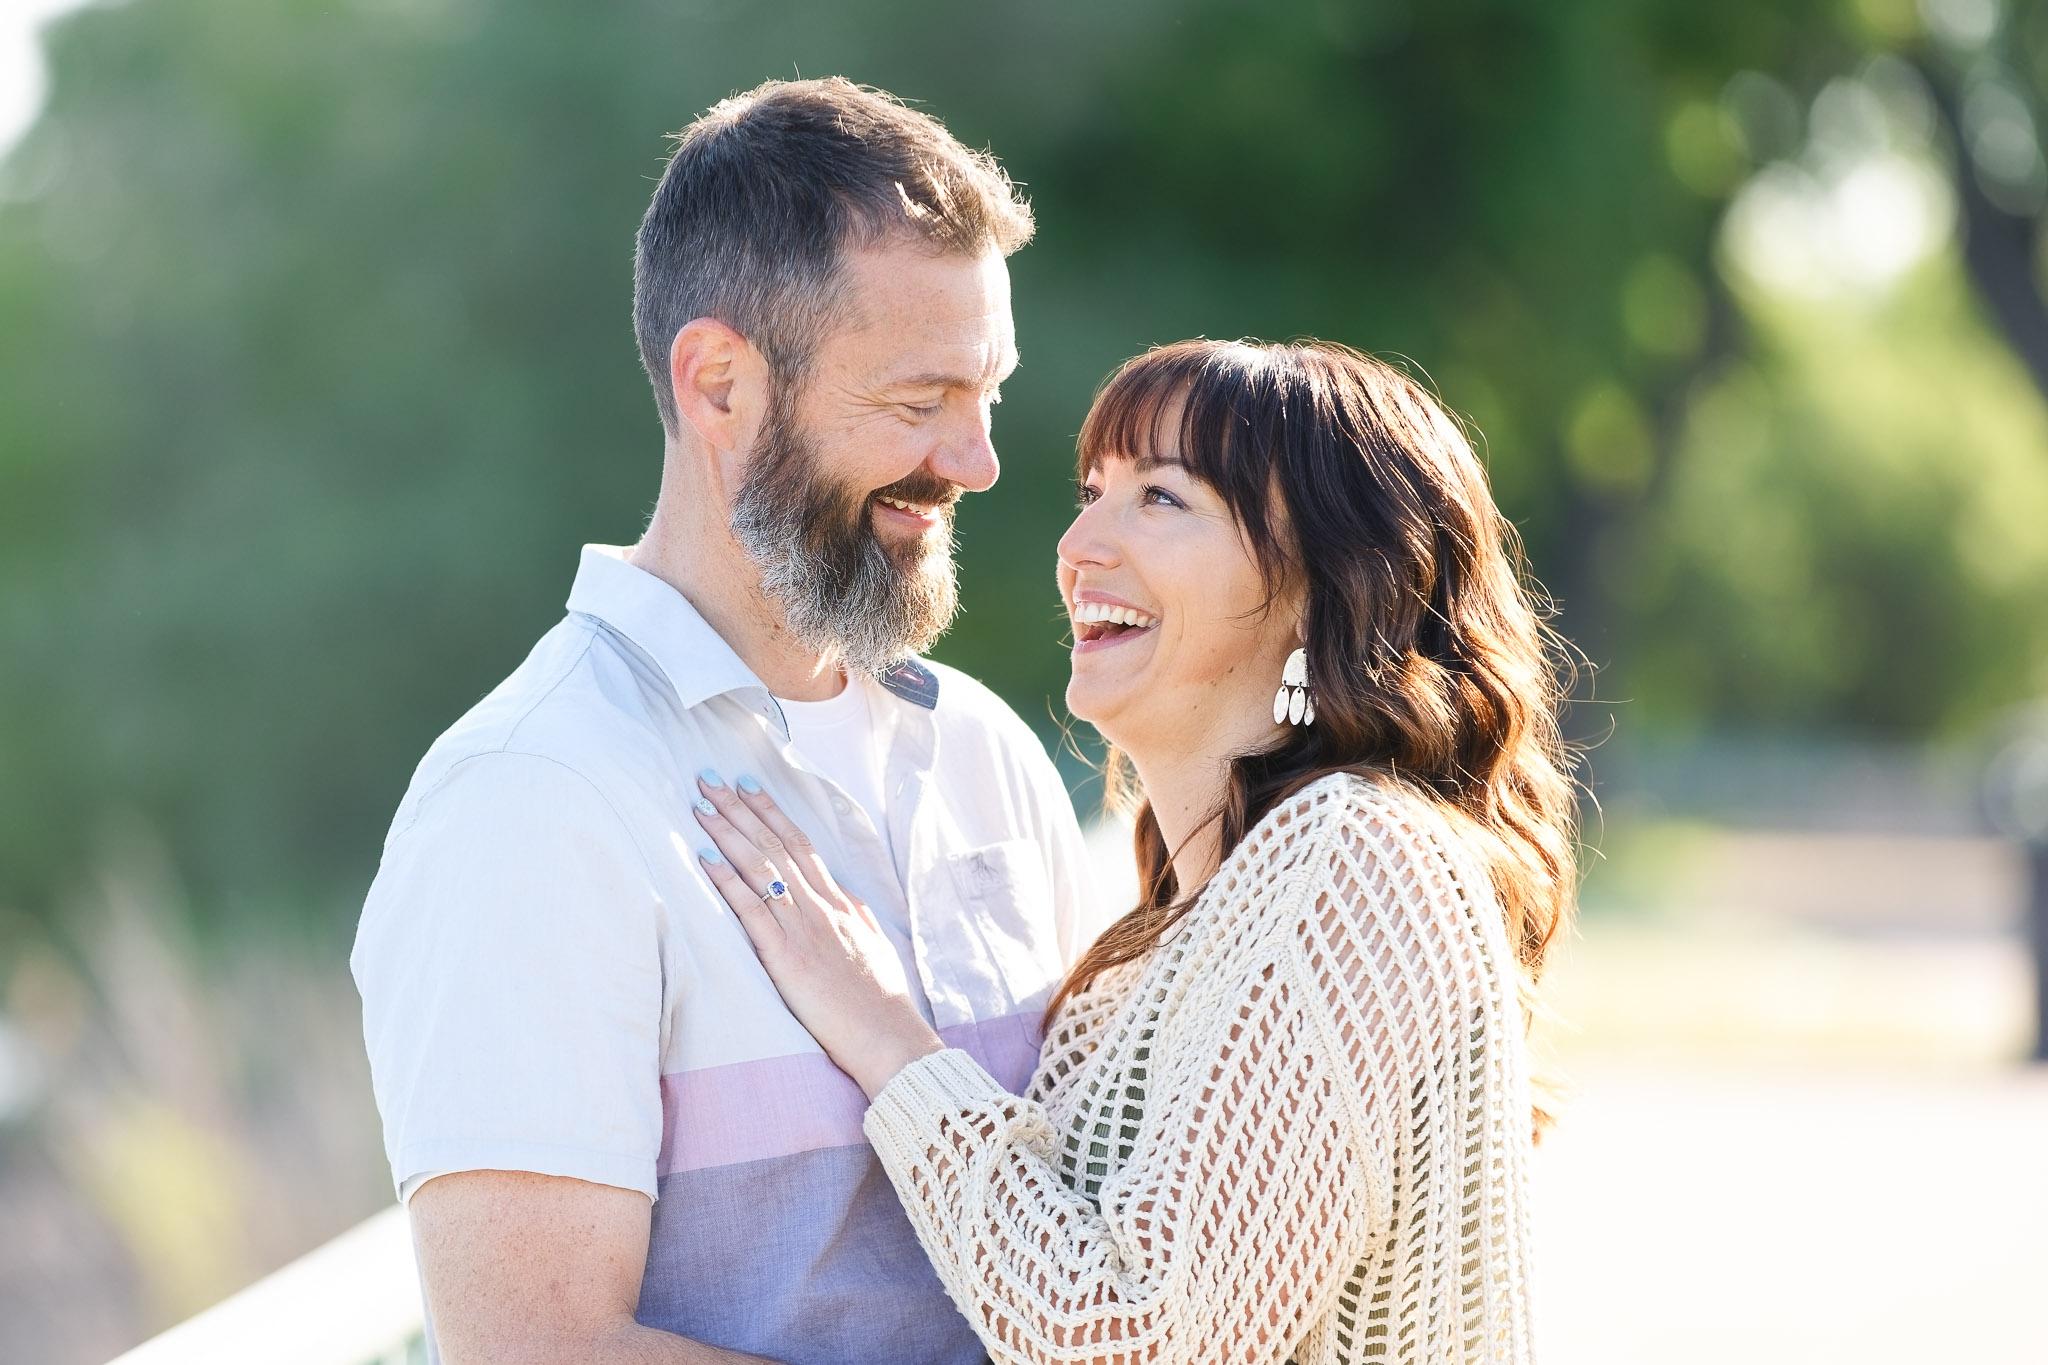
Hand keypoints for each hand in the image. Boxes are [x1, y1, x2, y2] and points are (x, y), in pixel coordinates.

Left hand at [691, 772, 943, 1098]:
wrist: (888, 1036)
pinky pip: (752, 910)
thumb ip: (853, 916)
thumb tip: (841, 895)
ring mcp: (804, 928)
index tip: (749, 787)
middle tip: (710, 779)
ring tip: (700, 807)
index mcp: (842, 903)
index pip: (802, 845)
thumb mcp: (873, 945)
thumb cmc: (880, 1000)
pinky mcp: (786, 957)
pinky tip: (705, 859)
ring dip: (728, 834)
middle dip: (741, 810)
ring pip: (761, 868)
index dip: (772, 813)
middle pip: (776, 845)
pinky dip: (727, 881)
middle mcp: (821, 906)